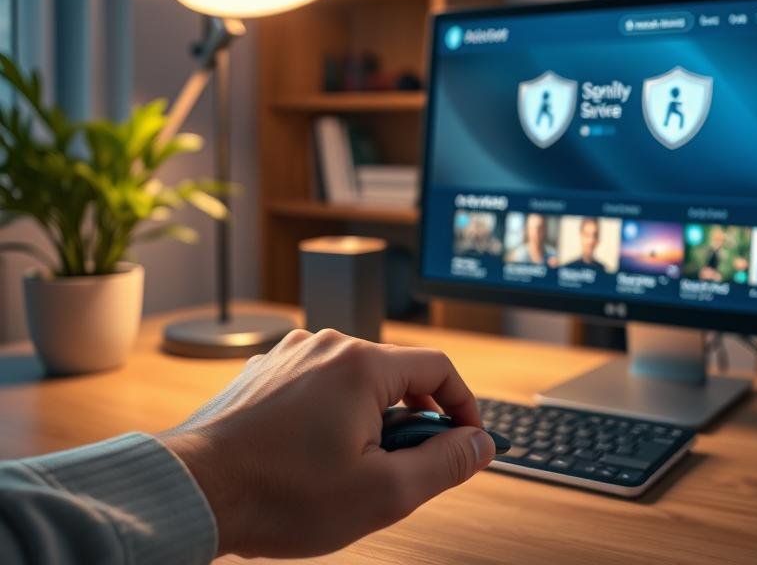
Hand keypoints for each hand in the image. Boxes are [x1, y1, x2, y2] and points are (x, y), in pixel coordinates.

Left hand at [158, 329, 494, 557]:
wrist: (192, 492)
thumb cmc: (279, 495)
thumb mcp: (383, 492)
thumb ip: (444, 464)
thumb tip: (479, 444)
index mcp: (360, 365)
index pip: (439, 369)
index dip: (463, 407)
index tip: (466, 441)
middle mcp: (326, 346)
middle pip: (397, 376)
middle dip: (411, 423)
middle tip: (402, 470)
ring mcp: (292, 355)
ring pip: (357, 383)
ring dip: (371, 421)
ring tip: (351, 470)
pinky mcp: (267, 372)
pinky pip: (320, 386)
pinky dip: (333, 416)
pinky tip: (314, 457)